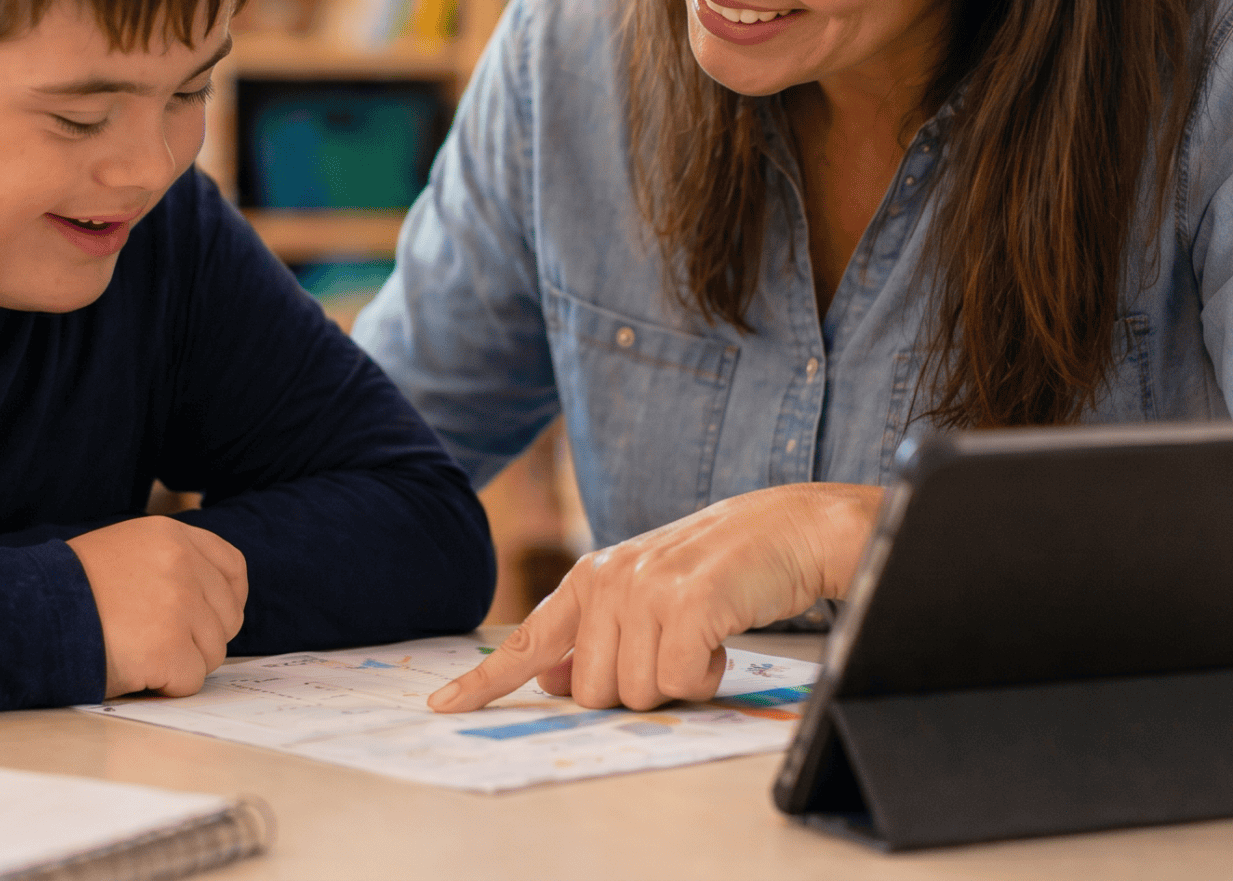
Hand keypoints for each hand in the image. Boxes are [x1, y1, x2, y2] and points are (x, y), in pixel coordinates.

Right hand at [69, 515, 248, 697]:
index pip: (233, 568)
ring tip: (137, 651)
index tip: (208, 619)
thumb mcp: (123, 552)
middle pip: (227, 618)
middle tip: (155, 643)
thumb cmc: (68, 592)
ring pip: (213, 652)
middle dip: (199, 639)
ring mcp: (178, 605)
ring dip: (181, 663)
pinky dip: (166, 686)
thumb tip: (212, 599)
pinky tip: (134, 669)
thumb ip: (168, 565)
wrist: (25, 614)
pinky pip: (190, 680)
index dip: (226, 601)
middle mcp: (181, 564)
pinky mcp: (168, 647)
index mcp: (171, 536)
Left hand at [426, 483, 879, 713]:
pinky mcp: (686, 603)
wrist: (790, 528)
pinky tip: (721, 639)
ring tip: (703, 637)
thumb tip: (556, 683)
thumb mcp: (648, 592)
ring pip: (636, 694)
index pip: (528, 639)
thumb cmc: (723, 569)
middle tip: (678, 648)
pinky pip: (680, 682)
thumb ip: (598, 634)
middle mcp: (608, 581)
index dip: (485, 681)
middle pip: (593, 693)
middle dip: (641, 686)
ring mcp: (644, 590)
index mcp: (591, 578)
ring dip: (678, 681)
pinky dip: (707, 676)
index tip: (441, 706)